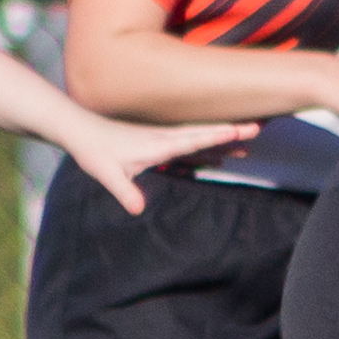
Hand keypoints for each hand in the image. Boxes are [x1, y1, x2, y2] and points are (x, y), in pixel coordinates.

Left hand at [62, 114, 253, 214]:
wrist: (81, 132)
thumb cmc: (95, 151)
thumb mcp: (109, 175)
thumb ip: (125, 192)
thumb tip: (138, 210)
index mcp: (157, 144)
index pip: (193, 139)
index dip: (218, 135)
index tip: (241, 129)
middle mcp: (163, 138)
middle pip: (203, 134)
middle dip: (230, 131)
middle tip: (257, 128)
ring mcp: (162, 139)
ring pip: (199, 137)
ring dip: (223, 138)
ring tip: (249, 140)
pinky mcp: (157, 144)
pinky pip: (189, 144)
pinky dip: (207, 146)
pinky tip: (219, 155)